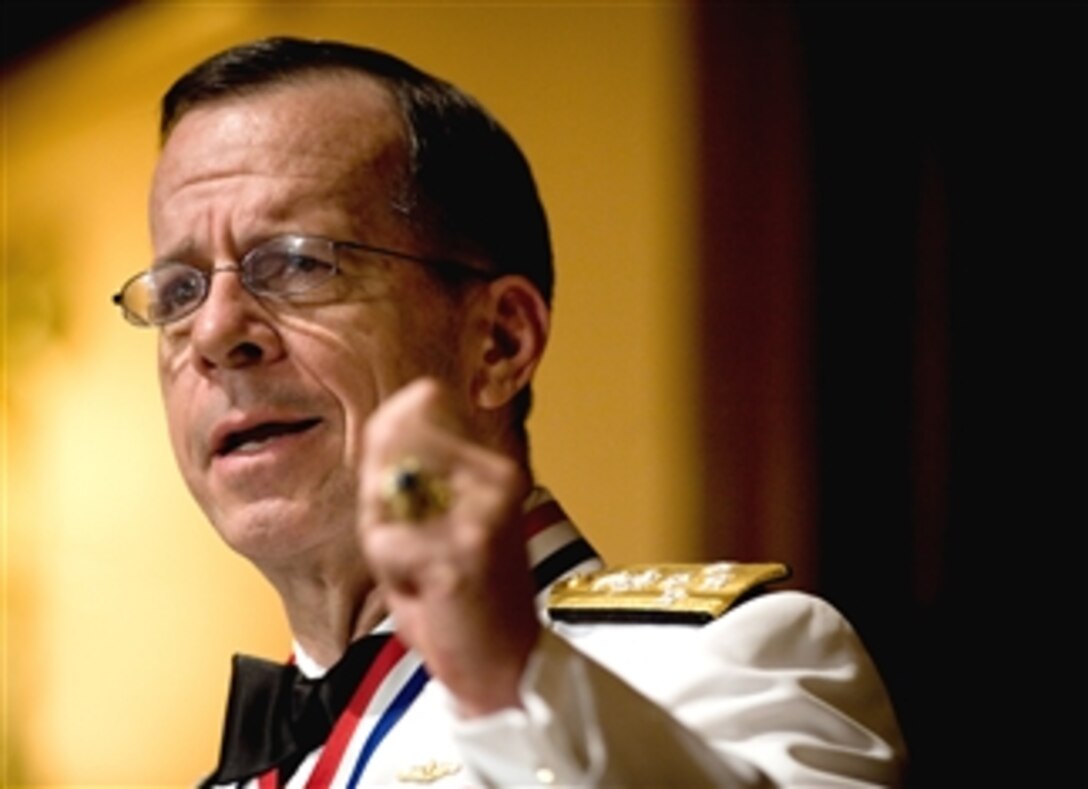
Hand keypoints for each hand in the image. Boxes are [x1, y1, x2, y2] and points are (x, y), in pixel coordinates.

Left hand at [359, 378, 539, 715]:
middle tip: (413, 543)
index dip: (391, 436)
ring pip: (383, 496)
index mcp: (495, 464)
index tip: (406, 490)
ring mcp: (482, 513)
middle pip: (392, 443)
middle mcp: (497, 478)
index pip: (426, 399)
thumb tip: (383, 422)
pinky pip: (385, 543)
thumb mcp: (439, 516)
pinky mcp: (462, 553)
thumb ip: (411, 469)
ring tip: (420, 567)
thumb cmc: (465, 593)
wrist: (504, 663)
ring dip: (386, 539)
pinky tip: (425, 590)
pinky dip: (392, 573)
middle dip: (382, 499)